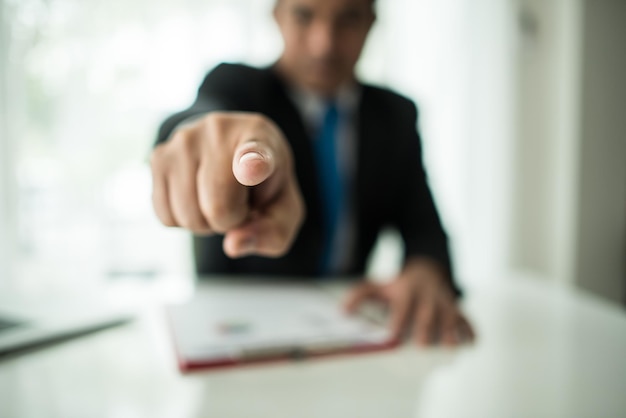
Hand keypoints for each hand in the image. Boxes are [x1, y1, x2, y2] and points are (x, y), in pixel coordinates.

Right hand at [150, 112, 304, 257]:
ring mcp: (184, 140)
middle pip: (218, 208)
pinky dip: (183, 220)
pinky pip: (166, 216)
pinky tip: (196, 198)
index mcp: (261, 138)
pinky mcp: (159, 156)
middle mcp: (219, 131)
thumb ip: (272, 232)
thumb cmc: (262, 186)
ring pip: (188, 216)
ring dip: (205, 222)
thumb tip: (232, 245)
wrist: (233, 153)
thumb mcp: (284, 210)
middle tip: (240, 202)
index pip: (255, 154)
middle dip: (230, 220)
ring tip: (217, 197)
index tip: (254, 169)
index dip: (253, 165)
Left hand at [343, 258, 474, 345]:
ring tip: (448, 347)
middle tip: (422, 346)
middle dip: (425, 328)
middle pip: (427, 312)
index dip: (398, 319)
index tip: (392, 335)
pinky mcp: (457, 308)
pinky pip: (467, 318)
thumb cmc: (399, 284)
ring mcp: (444, 301)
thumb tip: (342, 311)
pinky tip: (472, 343)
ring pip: (449, 315)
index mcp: (407, 291)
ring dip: (450, 330)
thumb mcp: (378, 285)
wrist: (427, 267)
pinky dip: (471, 330)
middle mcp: (427, 296)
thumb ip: (359, 296)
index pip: (402, 306)